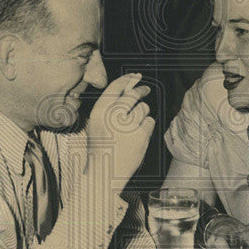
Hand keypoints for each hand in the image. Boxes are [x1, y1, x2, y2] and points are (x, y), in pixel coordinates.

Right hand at [86, 73, 154, 193]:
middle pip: (132, 95)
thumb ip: (111, 105)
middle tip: (145, 89)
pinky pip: (150, 121)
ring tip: (132, 126)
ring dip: (142, 113)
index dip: (127, 79)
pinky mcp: (140, 136)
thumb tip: (131, 84)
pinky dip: (146, 126)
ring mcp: (127, 126)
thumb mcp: (99, 123)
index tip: (135, 76)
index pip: (116, 87)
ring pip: (143, 108)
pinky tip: (137, 135)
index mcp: (99, 112)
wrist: (104, 173)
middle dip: (141, 90)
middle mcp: (112, 117)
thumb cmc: (102, 147)